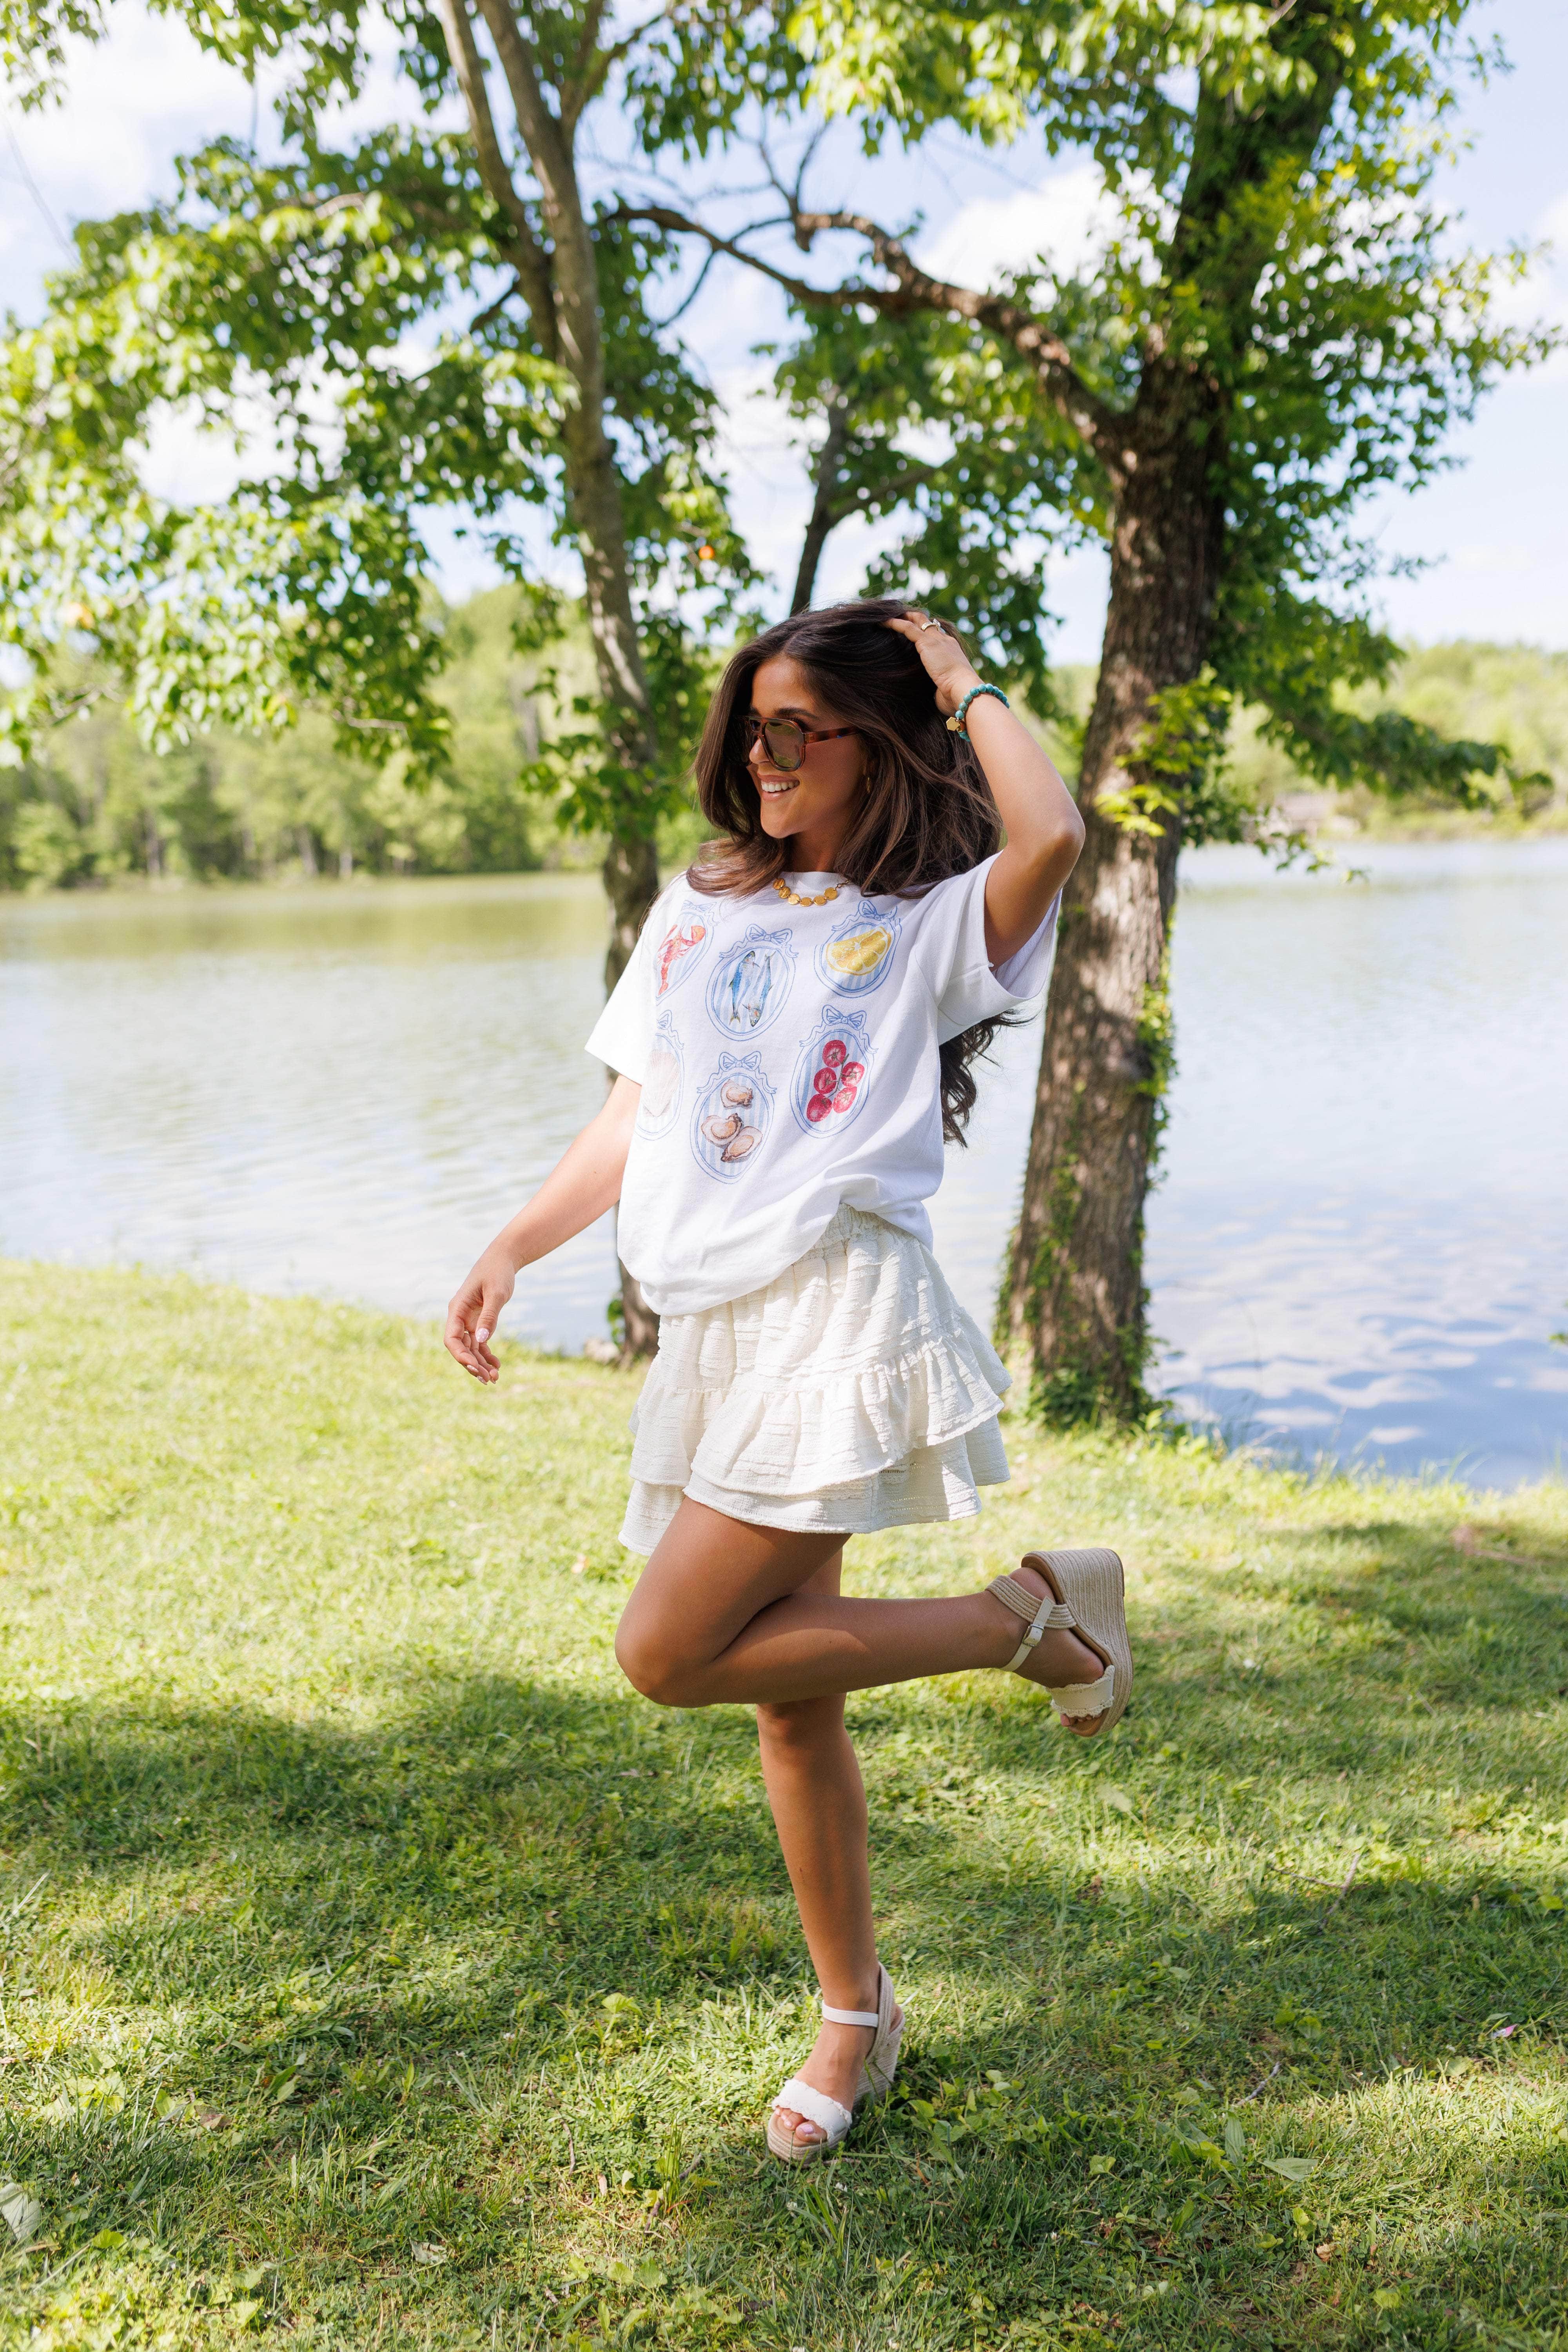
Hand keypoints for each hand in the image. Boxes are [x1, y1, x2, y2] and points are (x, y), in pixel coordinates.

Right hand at [445, 1246, 516, 1383]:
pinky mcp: (479, 1321)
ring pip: (471, 1348)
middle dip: (472, 1365)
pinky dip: (486, 1355)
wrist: (504, 1259)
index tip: (475, 1368)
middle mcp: (459, 1317)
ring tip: (495, 1378)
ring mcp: (469, 1320)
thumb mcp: (496, 1293)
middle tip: (488, 1379)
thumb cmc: (498, 1272)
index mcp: (457, 1309)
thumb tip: (482, 1341)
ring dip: (480, 1364)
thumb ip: (489, 1316)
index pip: (452, 1339)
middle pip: (461, 1348)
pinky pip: (480, 1343)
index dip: (461, 1356)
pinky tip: (497, 1366)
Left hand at [886, 609, 980, 716]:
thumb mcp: (945, 688)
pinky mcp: (926, 643)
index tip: (914, 632)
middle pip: (927, 623)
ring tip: (887, 618)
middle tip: (899, 618)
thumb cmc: (956, 696)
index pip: (937, 636)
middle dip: (913, 618)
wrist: (964, 689)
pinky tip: (882, 623)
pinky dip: (894, 623)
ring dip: (902, 617)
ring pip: (917, 621)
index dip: (925, 632)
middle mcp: (945, 641)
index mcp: (951, 651)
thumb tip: (933, 695)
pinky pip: (907, 628)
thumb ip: (938, 686)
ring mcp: (936, 640)